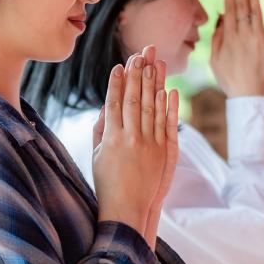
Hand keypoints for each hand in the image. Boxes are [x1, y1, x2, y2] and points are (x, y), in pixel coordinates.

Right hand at [91, 46, 177, 245]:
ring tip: (153, 64)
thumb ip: (101, 130)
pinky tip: (166, 90)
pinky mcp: (161, 152)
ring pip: (150, 107)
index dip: (116, 83)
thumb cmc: (108, 183)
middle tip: (139, 54)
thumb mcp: (97, 155)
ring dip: (152, 84)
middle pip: (132, 99)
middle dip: (136, 75)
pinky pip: (164, 124)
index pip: (113, 103)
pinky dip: (165, 106)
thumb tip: (105, 107)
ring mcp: (147, 144)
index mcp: (109, 138)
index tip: (119, 66)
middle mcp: (129, 138)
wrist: (127, 208)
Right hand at [209, 0, 263, 97]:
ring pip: (256, 10)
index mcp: (229, 38)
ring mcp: (261, 39)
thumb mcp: (216, 61)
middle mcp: (245, 35)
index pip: (230, 9)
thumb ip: (217, 38)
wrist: (253, 97)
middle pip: (243, 5)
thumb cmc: (232, 80)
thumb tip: (222, 17)